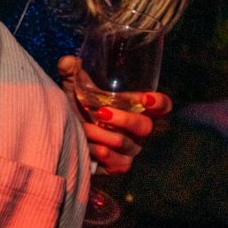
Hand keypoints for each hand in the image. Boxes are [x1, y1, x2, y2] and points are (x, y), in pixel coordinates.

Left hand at [56, 55, 171, 175]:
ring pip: (127, 144)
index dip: (160, 103)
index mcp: (136, 107)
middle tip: (101, 113)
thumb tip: (67, 62)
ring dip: (104, 136)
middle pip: (146, 126)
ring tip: (84, 128)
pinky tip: (88, 146)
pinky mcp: (119, 166)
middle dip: (125, 119)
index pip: (162, 106)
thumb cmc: (78, 107)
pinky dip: (101, 153)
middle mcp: (138, 129)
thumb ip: (72, 73)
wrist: (65, 133)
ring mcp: (130, 149)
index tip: (145, 98)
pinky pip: (117, 163)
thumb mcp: (74, 88)